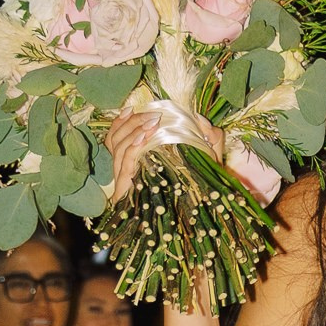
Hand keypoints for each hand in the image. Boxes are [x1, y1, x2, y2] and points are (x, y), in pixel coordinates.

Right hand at [105, 102, 220, 201]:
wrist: (195, 216)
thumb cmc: (198, 188)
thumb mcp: (207, 159)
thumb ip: (210, 138)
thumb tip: (201, 119)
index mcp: (136, 160)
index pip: (117, 136)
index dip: (121, 121)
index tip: (133, 109)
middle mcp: (125, 168)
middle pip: (115, 138)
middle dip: (132, 122)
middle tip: (153, 115)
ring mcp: (124, 178)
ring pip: (117, 147)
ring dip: (134, 131)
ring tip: (153, 123)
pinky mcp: (127, 188)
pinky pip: (125, 161)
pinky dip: (134, 147)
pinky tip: (145, 138)